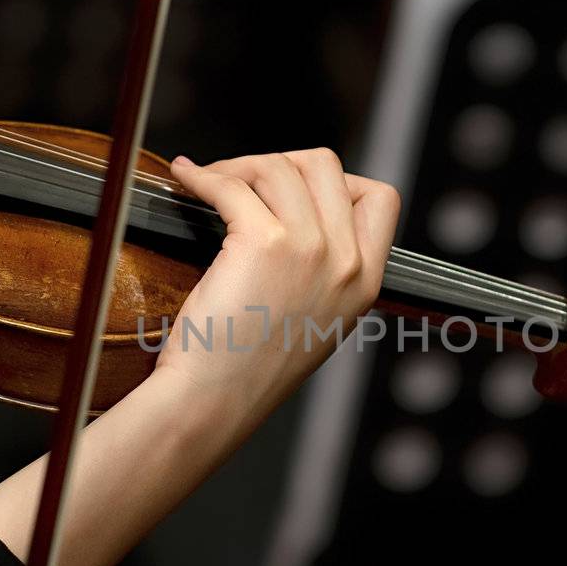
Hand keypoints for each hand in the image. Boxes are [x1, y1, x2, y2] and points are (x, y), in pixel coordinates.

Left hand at [0, 151, 395, 565]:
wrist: (215, 403)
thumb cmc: (248, 371)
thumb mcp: (315, 322)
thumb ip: (323, 272)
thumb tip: (298, 213)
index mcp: (367, 283)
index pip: (380, 198)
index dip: (336, 181)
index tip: (295, 189)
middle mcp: (346, 263)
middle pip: (325, 166)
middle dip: (278, 162)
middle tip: (243, 182)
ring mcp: (310, 249)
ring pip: (278, 167)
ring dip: (237, 168)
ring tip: (209, 185)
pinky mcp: (263, 243)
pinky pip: (233, 185)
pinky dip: (204, 176)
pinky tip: (187, 179)